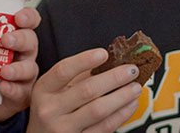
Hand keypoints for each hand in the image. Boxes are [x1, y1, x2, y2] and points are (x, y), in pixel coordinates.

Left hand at [0, 7, 41, 123]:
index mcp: (15, 35)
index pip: (29, 21)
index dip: (28, 16)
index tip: (18, 17)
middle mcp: (24, 53)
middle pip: (31, 41)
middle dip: (21, 39)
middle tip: (4, 40)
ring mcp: (25, 73)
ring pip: (29, 67)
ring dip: (18, 68)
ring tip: (3, 70)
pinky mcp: (21, 93)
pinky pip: (22, 91)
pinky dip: (13, 90)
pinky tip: (3, 87)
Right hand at [25, 48, 142, 132]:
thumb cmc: (53, 109)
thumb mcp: (54, 91)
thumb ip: (78, 76)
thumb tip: (112, 61)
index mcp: (43, 90)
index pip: (63, 71)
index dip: (84, 60)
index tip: (104, 53)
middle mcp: (50, 110)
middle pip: (87, 90)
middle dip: (114, 78)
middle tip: (132, 70)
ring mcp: (63, 129)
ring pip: (98, 110)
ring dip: (122, 96)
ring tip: (136, 87)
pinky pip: (104, 127)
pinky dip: (121, 115)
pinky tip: (131, 105)